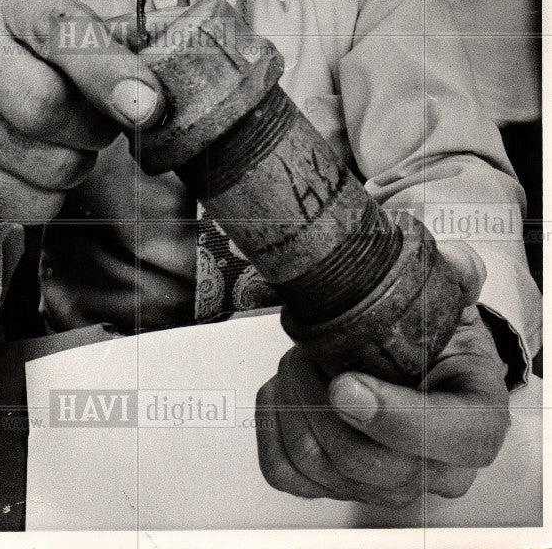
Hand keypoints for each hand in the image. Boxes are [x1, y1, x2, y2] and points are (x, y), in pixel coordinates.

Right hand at [0, 0, 163, 223]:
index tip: (149, 107)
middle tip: (101, 125)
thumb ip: (126, 52)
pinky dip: (52, 197)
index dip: (111, 72)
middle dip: (94, 129)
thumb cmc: (47, 67)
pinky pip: (29, 203)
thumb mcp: (82, 39)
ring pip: (47, 164)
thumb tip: (158, 91)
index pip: (62, 33)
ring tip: (65, 143)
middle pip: (46, 107)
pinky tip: (37, 171)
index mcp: (12, 4)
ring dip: (78, 165)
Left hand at [255, 241, 510, 505]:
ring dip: (292, 399)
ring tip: (299, 356)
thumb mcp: (453, 301)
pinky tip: (285, 387)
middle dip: (319, 396)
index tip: (346, 383)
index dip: (397, 418)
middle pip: (365, 459)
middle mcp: (433, 470)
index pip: (452, 438)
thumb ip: (458, 275)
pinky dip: (272, 421)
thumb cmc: (431, 340)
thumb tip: (456, 263)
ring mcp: (380, 486)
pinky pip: (284, 470)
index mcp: (477, 422)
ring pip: (317, 461)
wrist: (405, 362)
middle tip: (308, 348)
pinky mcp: (330, 486)